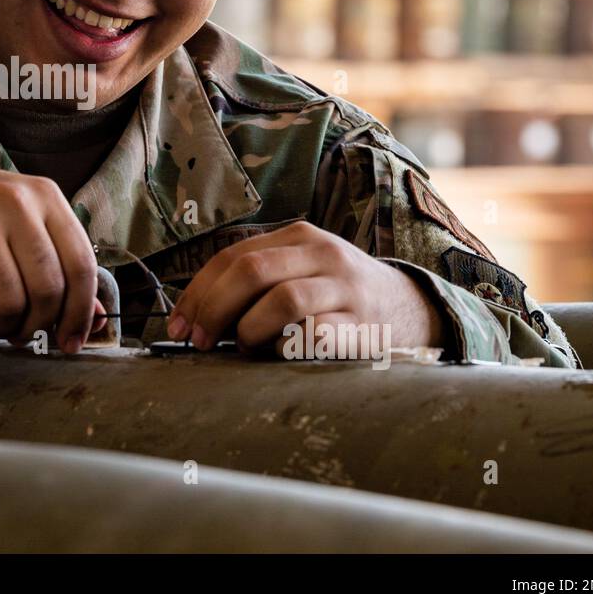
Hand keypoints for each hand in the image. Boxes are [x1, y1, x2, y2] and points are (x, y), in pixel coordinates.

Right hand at [0, 164, 103, 352]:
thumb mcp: (26, 223)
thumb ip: (62, 265)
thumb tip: (95, 320)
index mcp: (44, 197)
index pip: (81, 264)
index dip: (81, 313)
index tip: (72, 340)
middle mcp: (14, 205)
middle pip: (47, 289)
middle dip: (39, 325)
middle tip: (25, 334)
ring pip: (9, 305)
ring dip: (3, 329)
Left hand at [167, 220, 442, 354]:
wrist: (413, 310)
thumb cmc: (340, 295)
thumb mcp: (303, 269)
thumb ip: (258, 281)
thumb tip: (196, 315)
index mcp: (299, 238)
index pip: (233, 257)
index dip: (198, 292)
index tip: (179, 324)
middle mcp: (322, 255)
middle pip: (251, 272)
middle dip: (213, 309)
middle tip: (198, 341)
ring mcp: (345, 289)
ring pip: (282, 300)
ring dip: (249, 329)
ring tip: (244, 347)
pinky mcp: (362, 325)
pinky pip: (314, 336)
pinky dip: (286, 347)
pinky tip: (279, 355)